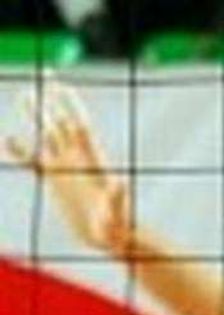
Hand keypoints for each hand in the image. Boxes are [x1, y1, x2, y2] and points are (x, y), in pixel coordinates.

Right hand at [4, 80, 134, 256]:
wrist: (114, 239)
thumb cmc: (119, 228)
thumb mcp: (118, 212)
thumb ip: (117, 198)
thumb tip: (120, 184)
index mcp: (93, 161)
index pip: (80, 126)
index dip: (71, 106)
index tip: (60, 85)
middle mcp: (78, 160)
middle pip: (63, 123)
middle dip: (54, 101)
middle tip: (45, 76)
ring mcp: (66, 169)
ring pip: (48, 136)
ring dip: (36, 117)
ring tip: (25, 95)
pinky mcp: (56, 183)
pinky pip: (33, 162)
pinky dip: (19, 151)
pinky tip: (6, 140)